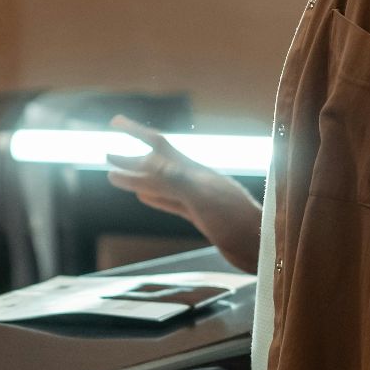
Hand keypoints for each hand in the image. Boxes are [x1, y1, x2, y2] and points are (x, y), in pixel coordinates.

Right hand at [106, 115, 260, 271]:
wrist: (263, 247)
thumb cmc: (237, 222)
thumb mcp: (204, 199)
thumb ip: (176, 179)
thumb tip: (147, 160)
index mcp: (193, 171)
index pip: (158, 144)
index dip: (136, 131)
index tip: (114, 122)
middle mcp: (193, 180)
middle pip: (155, 164)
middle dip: (130, 158)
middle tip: (106, 154)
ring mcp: (197, 198)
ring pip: (159, 184)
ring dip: (137, 178)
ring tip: (115, 176)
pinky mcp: (200, 217)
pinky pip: (170, 203)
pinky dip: (153, 198)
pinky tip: (144, 198)